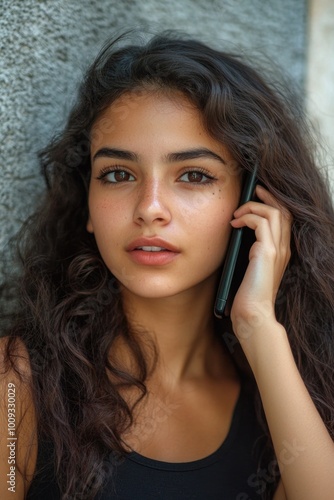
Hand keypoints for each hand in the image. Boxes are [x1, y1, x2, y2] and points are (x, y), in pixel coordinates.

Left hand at [229, 185, 291, 344]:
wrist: (253, 314)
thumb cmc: (248, 296)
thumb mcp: (251, 269)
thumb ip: (252, 253)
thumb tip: (238, 237)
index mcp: (281, 252)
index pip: (284, 219)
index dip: (273, 203)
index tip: (259, 196)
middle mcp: (283, 248)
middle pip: (283, 210)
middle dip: (268, 196)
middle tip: (253, 190)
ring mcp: (278, 250)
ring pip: (274, 212)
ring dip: (253, 207)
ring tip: (237, 213)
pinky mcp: (267, 252)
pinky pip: (261, 222)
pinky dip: (247, 217)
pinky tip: (235, 224)